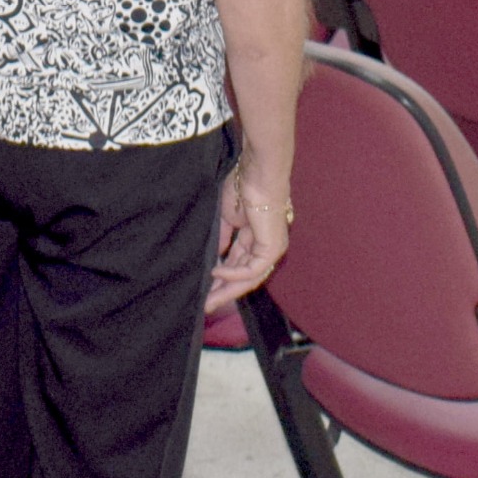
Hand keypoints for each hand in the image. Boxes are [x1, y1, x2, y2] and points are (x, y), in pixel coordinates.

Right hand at [204, 167, 289, 312]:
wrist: (256, 172)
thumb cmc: (241, 186)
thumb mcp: (225, 218)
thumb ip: (221, 239)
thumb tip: (212, 259)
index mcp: (256, 237)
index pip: (239, 265)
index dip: (221, 278)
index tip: (204, 290)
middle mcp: (265, 246)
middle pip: (243, 277)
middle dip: (223, 292)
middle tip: (204, 305)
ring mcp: (271, 248)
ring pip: (248, 278)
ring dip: (227, 289)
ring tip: (207, 299)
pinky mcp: (273, 248)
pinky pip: (251, 270)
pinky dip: (233, 274)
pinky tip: (216, 272)